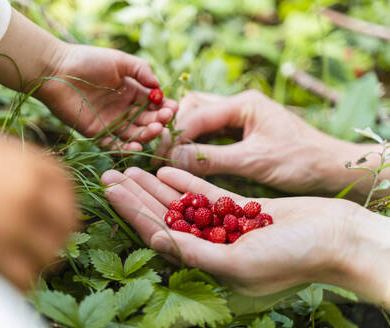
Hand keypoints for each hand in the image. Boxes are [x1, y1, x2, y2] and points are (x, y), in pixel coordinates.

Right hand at [0, 124, 77, 289]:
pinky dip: (20, 281)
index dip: (66, 207)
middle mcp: (27, 189)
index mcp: (27, 161)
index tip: (58, 220)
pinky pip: (24, 276)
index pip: (67, 187)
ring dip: (39, 262)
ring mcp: (11, 219)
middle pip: (66, 223)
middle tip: (46, 248)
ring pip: (49, 253)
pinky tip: (8, 277)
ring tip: (24, 263)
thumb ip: (16, 163)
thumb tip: (38, 184)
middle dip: (59, 238)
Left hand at [37, 44, 177, 149]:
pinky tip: (136, 146)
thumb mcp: (119, 60)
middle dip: (158, 121)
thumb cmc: (87, 61)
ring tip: (154, 129)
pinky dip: (125, 149)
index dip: (164, 107)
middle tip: (164, 119)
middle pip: (146, 120)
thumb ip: (141, 70)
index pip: (153, 104)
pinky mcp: (96, 133)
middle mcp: (123, 109)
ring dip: (146, 135)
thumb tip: (159, 86)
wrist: (56, 70)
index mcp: (131, 92)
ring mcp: (111, 123)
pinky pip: (114, 145)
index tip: (173, 108)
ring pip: (134, 134)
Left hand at [101, 167, 389, 307]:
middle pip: (164, 216)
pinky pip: (206, 193)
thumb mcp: (241, 262)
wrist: (337, 238)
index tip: (111, 191)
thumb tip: (157, 242)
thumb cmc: (293, 258)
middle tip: (109, 174)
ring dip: (155, 185)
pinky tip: (164, 169)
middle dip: (135, 196)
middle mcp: (210, 246)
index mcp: (207, 265)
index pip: (159, 235)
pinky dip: (185, 182)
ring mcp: (223, 225)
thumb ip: (197, 254)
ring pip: (181, 203)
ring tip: (129, 167)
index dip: (133, 213)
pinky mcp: (239, 208)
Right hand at [157, 91, 382, 201]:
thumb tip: (172, 160)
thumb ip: (211, 158)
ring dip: (187, 136)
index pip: (197, 114)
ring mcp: (242, 118)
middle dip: (178, 129)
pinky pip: (213, 133)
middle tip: (167, 155)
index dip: (177, 135)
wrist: (332, 168)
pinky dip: (199, 144)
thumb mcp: (254, 161)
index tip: (163, 157)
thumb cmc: (300, 162)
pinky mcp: (244, 132)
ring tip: (175, 158)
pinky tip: (192, 159)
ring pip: (202, 119)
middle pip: (194, 108)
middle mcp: (240, 105)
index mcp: (244, 103)